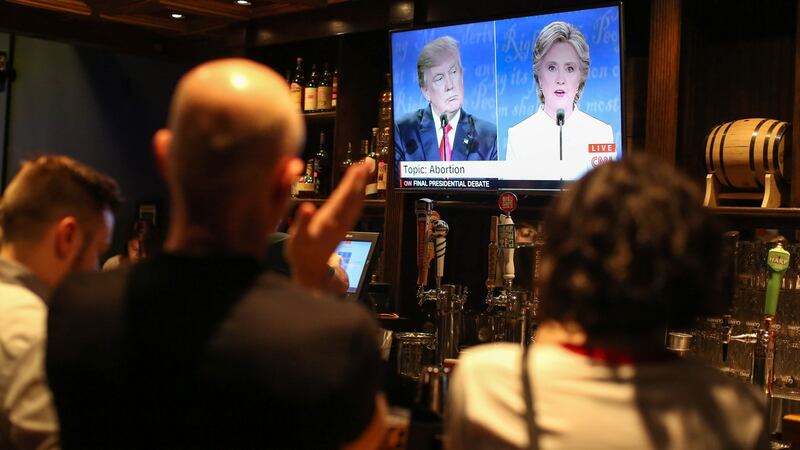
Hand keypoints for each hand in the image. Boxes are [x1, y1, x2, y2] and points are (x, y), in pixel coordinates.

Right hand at [286, 158, 372, 291]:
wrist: (311, 270)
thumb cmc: (301, 253)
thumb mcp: (297, 239)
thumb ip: (302, 222)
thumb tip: (307, 207)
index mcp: (329, 221)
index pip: (343, 197)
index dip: (351, 181)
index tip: (358, 166)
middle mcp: (340, 222)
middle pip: (353, 197)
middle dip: (360, 179)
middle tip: (367, 162)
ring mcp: (343, 225)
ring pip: (356, 202)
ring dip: (361, 186)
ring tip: (365, 170)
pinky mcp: (343, 227)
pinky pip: (354, 208)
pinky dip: (358, 195)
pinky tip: (359, 189)